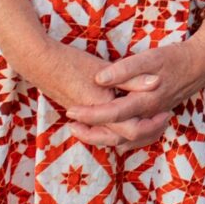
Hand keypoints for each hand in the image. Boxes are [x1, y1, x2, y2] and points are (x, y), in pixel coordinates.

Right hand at [22, 40, 171, 151]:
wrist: (39, 63)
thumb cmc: (71, 64)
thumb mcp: (105, 69)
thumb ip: (131, 78)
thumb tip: (157, 83)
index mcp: (101, 110)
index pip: (132, 130)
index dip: (152, 125)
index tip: (165, 113)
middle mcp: (93, 120)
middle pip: (123, 139)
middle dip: (144, 133)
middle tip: (161, 119)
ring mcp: (85, 119)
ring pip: (111, 136)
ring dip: (131, 131)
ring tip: (149, 119)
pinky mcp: (80, 114)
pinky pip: (102, 129)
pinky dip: (117, 127)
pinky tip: (126, 116)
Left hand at [73, 25, 204, 139]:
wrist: (203, 62)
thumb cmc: (177, 57)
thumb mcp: (151, 57)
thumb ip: (124, 69)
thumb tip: (100, 78)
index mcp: (145, 100)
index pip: (111, 114)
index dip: (89, 114)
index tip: (70, 111)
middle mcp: (149, 114)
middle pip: (116, 135)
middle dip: (91, 133)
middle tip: (71, 124)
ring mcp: (154, 117)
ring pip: (127, 140)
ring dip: (104, 138)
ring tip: (84, 130)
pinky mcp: (157, 115)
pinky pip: (139, 137)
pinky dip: (123, 140)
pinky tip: (112, 134)